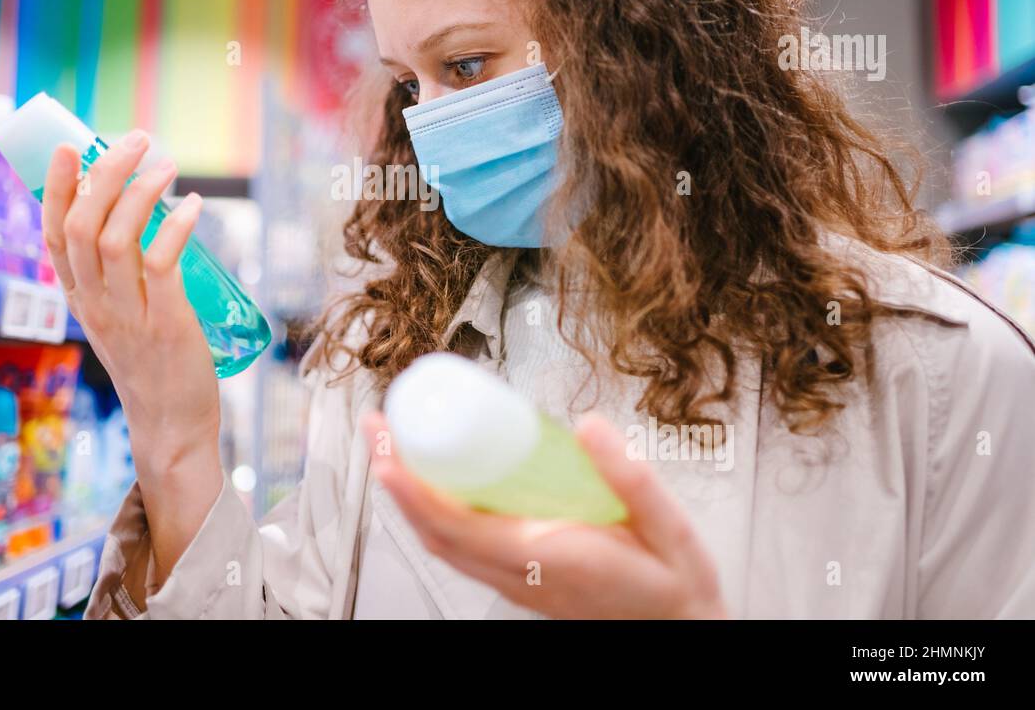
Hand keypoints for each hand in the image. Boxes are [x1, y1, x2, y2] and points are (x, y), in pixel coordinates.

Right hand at [41, 133, 219, 475]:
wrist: (171, 423)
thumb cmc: (150, 361)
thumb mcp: (117, 316)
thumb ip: (116, 274)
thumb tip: (136, 216)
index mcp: (79, 298)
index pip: (53, 235)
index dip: (55, 188)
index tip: (68, 147)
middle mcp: (95, 304)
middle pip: (81, 226)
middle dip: (104, 174)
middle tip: (134, 140)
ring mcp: (128, 315)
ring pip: (115, 239)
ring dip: (141, 193)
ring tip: (165, 165)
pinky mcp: (166, 324)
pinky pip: (162, 263)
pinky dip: (176, 227)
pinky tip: (193, 207)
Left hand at [362, 411, 727, 618]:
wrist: (681, 631)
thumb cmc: (672, 586)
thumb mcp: (670, 527)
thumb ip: (630, 478)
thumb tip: (591, 428)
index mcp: (549, 558)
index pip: (460, 527)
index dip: (415, 491)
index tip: (388, 454)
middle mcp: (521, 574)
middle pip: (436, 531)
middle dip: (397, 478)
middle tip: (378, 428)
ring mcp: (515, 580)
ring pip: (443, 542)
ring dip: (409, 494)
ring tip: (394, 446)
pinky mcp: (519, 577)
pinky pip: (461, 545)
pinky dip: (434, 511)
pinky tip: (434, 482)